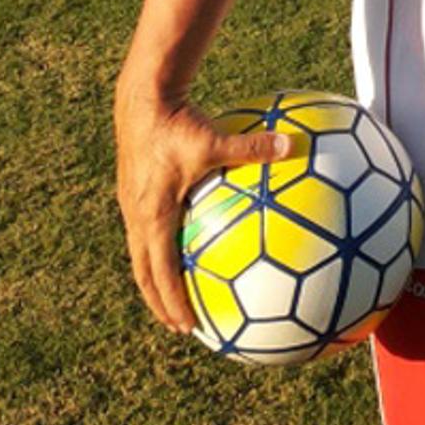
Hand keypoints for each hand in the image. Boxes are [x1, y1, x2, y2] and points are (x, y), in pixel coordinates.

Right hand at [115, 89, 290, 333]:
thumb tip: (291, 147)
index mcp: (152, 215)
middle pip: (144, 274)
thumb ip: (252, 148)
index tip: (188, 326)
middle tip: (182, 325)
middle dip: (160, 303)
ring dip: (157, 278)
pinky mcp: (136, 190)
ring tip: (179, 295)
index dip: (172, 302)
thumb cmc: (176, 122)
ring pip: (141, 254)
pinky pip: (147, 230)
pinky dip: (161, 247)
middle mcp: (137, 216)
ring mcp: (132, 204)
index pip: (160, 272)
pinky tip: (185, 242)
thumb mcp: (215, 139)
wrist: (140, 99)